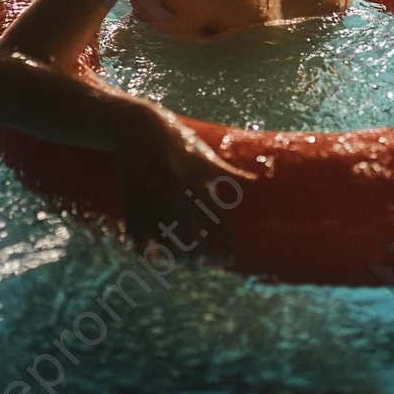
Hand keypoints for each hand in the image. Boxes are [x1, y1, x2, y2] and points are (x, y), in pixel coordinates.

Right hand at [118, 111, 255, 261]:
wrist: (139, 131)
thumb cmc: (178, 142)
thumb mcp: (206, 157)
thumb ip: (231, 174)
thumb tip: (259, 181)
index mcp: (201, 190)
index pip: (222, 230)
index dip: (229, 250)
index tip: (230, 261)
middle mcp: (181, 203)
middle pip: (198, 246)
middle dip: (203, 259)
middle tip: (204, 263)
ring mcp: (157, 209)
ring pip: (171, 250)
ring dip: (179, 261)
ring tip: (182, 262)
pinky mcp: (134, 212)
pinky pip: (142, 246)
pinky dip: (149, 256)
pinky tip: (154, 258)